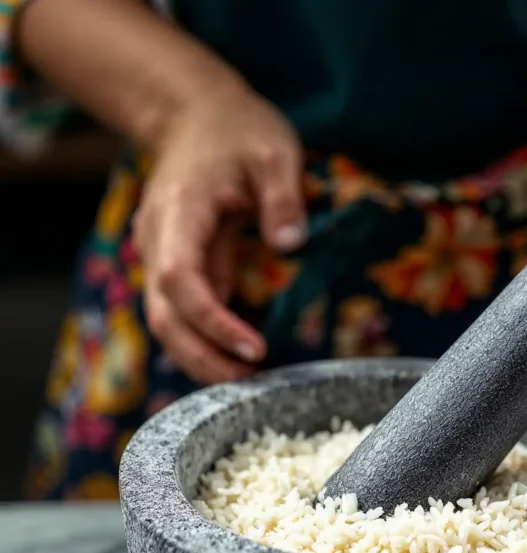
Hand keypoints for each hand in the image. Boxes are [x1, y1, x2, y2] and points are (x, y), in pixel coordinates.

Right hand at [133, 81, 306, 383]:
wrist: (195, 117)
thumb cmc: (236, 130)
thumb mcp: (272, 150)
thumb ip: (282, 196)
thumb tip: (291, 243)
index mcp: (178, 213)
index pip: (180, 280)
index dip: (213, 321)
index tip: (254, 348)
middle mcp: (159, 241)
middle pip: (165, 317)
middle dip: (204, 358)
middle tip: (251, 386)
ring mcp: (163, 257)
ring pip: (168, 324)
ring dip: (201, 359)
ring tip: (247, 383)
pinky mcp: (177, 269)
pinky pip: (185, 316)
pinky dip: (205, 344)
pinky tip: (237, 363)